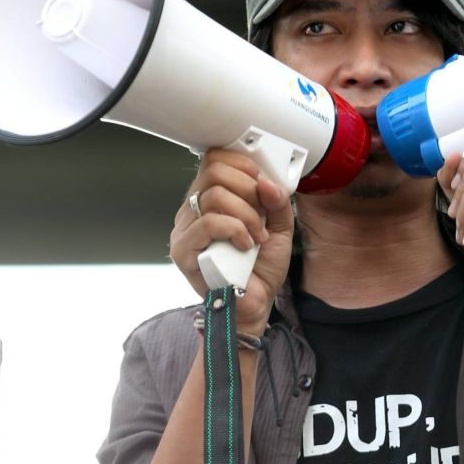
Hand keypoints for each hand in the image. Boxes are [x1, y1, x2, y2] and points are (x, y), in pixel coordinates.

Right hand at [169, 147, 294, 333]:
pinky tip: (246, 245)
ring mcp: (185, 230)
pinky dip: (234, 230)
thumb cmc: (261, 269)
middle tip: (262, 214)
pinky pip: (207, 224)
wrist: (256, 304)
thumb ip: (277, 201)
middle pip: (213, 172)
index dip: (241, 164)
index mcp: (211, 199)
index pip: (214, 160)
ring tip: (258, 236)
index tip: (261, 184)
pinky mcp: (183, 251)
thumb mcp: (280, 227)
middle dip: (248, 189)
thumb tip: (267, 182)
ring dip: (246, 215)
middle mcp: (193, 211)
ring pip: (212, 197)